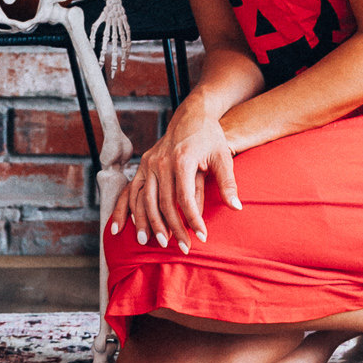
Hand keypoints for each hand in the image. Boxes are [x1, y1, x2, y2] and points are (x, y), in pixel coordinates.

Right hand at [110, 97, 241, 250]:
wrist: (192, 114)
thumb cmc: (209, 136)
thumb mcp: (222, 156)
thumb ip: (228, 183)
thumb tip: (237, 207)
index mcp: (181, 160)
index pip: (184, 198)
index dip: (193, 220)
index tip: (202, 237)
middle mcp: (161, 162)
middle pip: (164, 203)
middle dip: (173, 228)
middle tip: (183, 248)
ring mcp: (149, 163)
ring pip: (145, 200)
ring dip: (149, 224)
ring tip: (157, 243)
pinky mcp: (143, 165)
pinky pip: (132, 191)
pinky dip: (127, 211)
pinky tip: (125, 228)